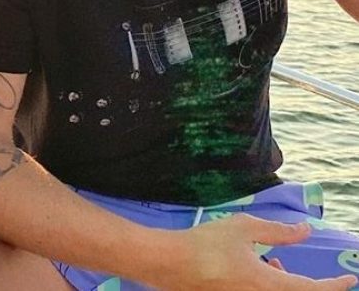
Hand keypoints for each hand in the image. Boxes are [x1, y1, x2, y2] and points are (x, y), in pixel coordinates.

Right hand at [156, 214, 357, 289]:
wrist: (171, 264)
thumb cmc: (206, 243)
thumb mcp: (243, 228)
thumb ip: (278, 231)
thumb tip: (305, 230)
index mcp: (269, 285)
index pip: (313, 290)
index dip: (335, 286)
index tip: (349, 280)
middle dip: (303, 284)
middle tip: (285, 261)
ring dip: (283, 284)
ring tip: (270, 261)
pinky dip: (267, 286)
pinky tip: (253, 269)